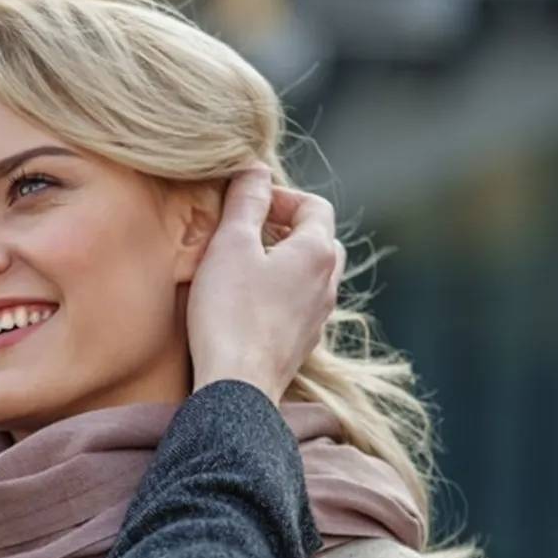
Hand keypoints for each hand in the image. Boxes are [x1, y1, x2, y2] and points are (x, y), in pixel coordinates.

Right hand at [188, 169, 345, 402]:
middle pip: (319, 239)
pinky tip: (247, 303)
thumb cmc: (230, 314)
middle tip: (249, 231)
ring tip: (245, 266)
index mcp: (317, 252)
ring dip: (283, 261)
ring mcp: (317, 317)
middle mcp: (327, 283)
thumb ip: (246, 201)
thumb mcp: (230, 245)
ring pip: (310, 274)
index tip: (247, 202)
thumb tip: (255, 170)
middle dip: (286, 228)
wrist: (237, 387)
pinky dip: (279, 292)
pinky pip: (298, 305)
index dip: (280, 196)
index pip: (314, 205)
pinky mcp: (301, 344)